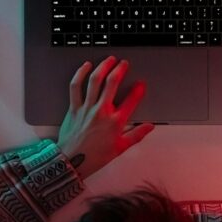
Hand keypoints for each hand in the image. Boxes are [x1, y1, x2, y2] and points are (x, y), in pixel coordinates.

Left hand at [56, 56, 154, 179]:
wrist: (72, 162)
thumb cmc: (95, 157)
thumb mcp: (120, 148)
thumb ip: (136, 135)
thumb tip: (149, 127)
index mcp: (115, 122)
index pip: (131, 101)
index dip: (138, 90)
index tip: (141, 84)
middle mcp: (101, 111)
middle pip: (112, 83)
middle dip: (120, 69)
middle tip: (124, 64)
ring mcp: (87, 108)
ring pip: (95, 80)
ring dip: (103, 67)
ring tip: (109, 60)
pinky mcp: (74, 108)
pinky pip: (76, 86)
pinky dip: (80, 74)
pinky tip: (86, 66)